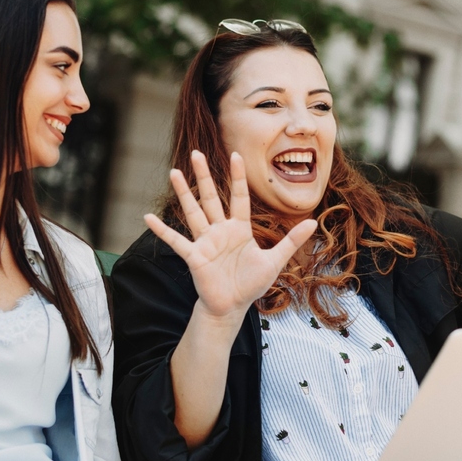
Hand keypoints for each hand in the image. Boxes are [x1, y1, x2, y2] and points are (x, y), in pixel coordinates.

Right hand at [145, 150, 316, 323]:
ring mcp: (205, 242)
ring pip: (193, 212)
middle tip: (195, 153)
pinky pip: (176, 241)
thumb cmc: (250, 284)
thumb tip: (313, 222)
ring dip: (183, 193)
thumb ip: (290, 241)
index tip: (235, 155)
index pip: (238, 197)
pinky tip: (147, 217)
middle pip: (210, 197)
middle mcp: (220, 231)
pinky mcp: (194, 256)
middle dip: (204, 176)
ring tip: (173, 172)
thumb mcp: (274, 261)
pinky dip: (162, 230)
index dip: (236, 177)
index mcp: (239, 229)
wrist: (232, 307)